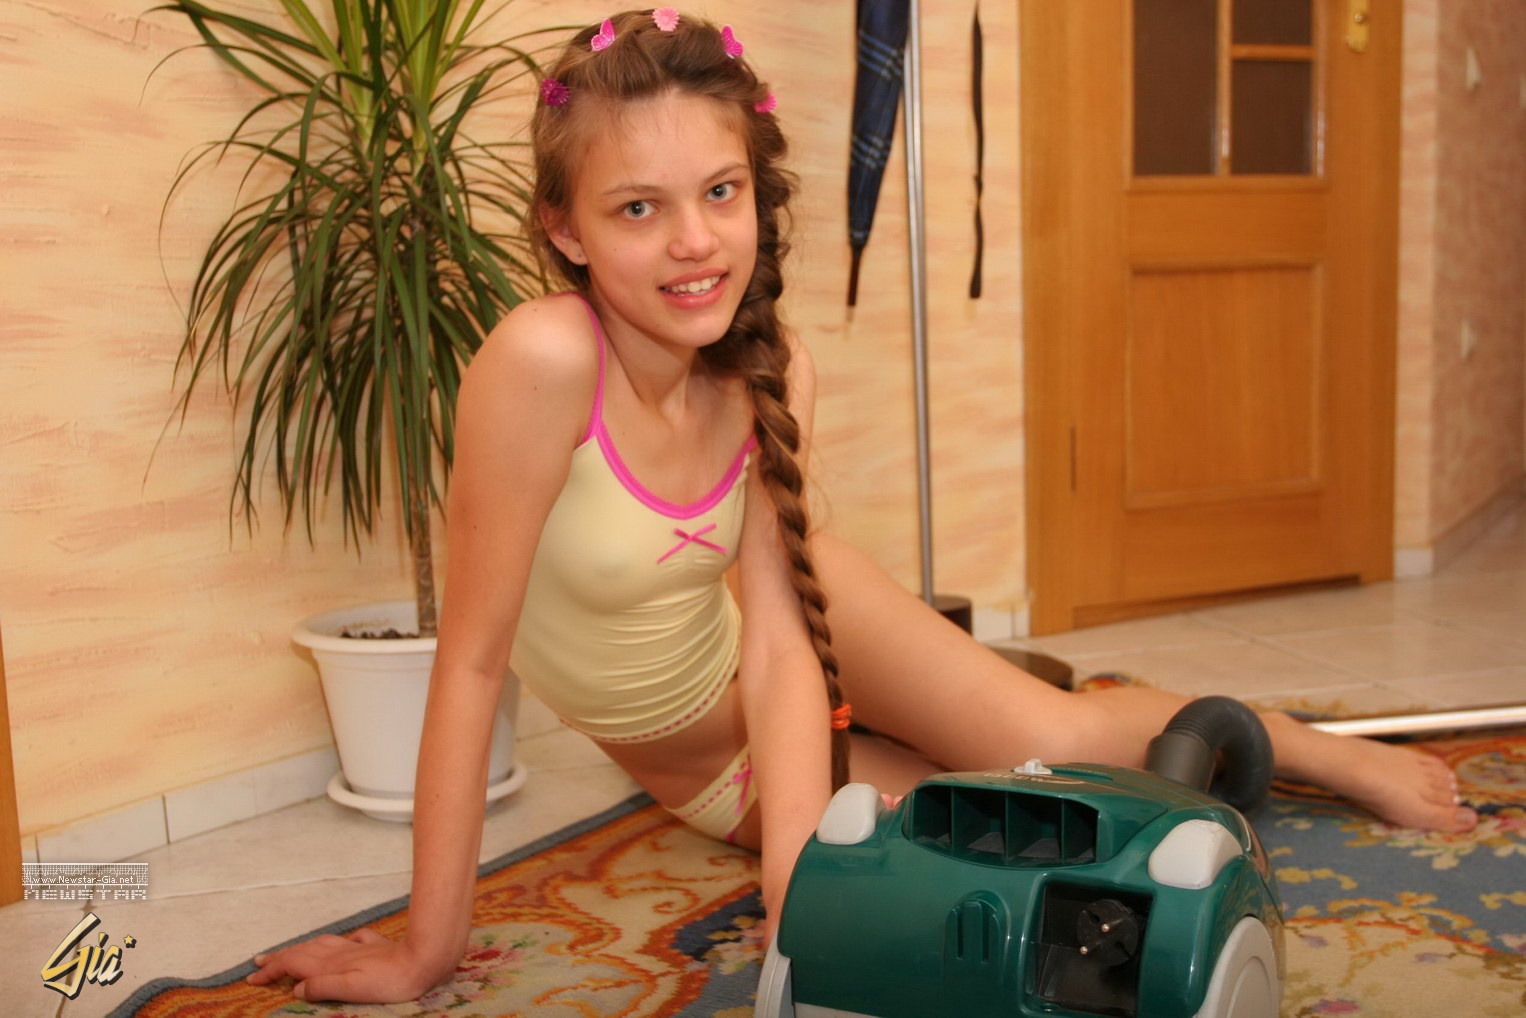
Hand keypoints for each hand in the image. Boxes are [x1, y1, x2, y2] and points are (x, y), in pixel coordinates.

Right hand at [244, 928, 449, 1003]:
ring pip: (322, 944)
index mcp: (331, 964)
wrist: (425, 958)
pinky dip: (334, 944)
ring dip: (302, 948)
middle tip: (259, 962)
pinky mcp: (376, 947)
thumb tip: (296, 988)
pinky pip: (347, 942)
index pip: (293, 964)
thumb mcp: (352, 989)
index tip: (252, 978)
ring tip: (289, 952)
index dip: (272, 971)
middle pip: (303, 951)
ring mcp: (358, 948)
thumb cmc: (391, 981)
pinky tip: (341, 945)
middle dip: (280, 957)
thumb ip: (323, 987)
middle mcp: (341, 953)